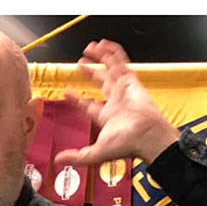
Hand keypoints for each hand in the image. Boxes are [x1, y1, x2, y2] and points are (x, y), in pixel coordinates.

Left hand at [53, 40, 179, 167]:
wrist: (147, 135)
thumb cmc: (127, 144)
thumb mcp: (97, 153)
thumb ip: (78, 156)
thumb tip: (59, 160)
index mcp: (107, 117)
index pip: (89, 105)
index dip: (77, 98)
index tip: (67, 91)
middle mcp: (116, 102)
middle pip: (101, 82)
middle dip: (91, 72)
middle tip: (81, 63)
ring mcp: (124, 90)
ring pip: (110, 69)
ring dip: (101, 58)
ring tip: (91, 47)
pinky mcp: (131, 81)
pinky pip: (121, 63)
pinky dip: (114, 53)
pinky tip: (104, 45)